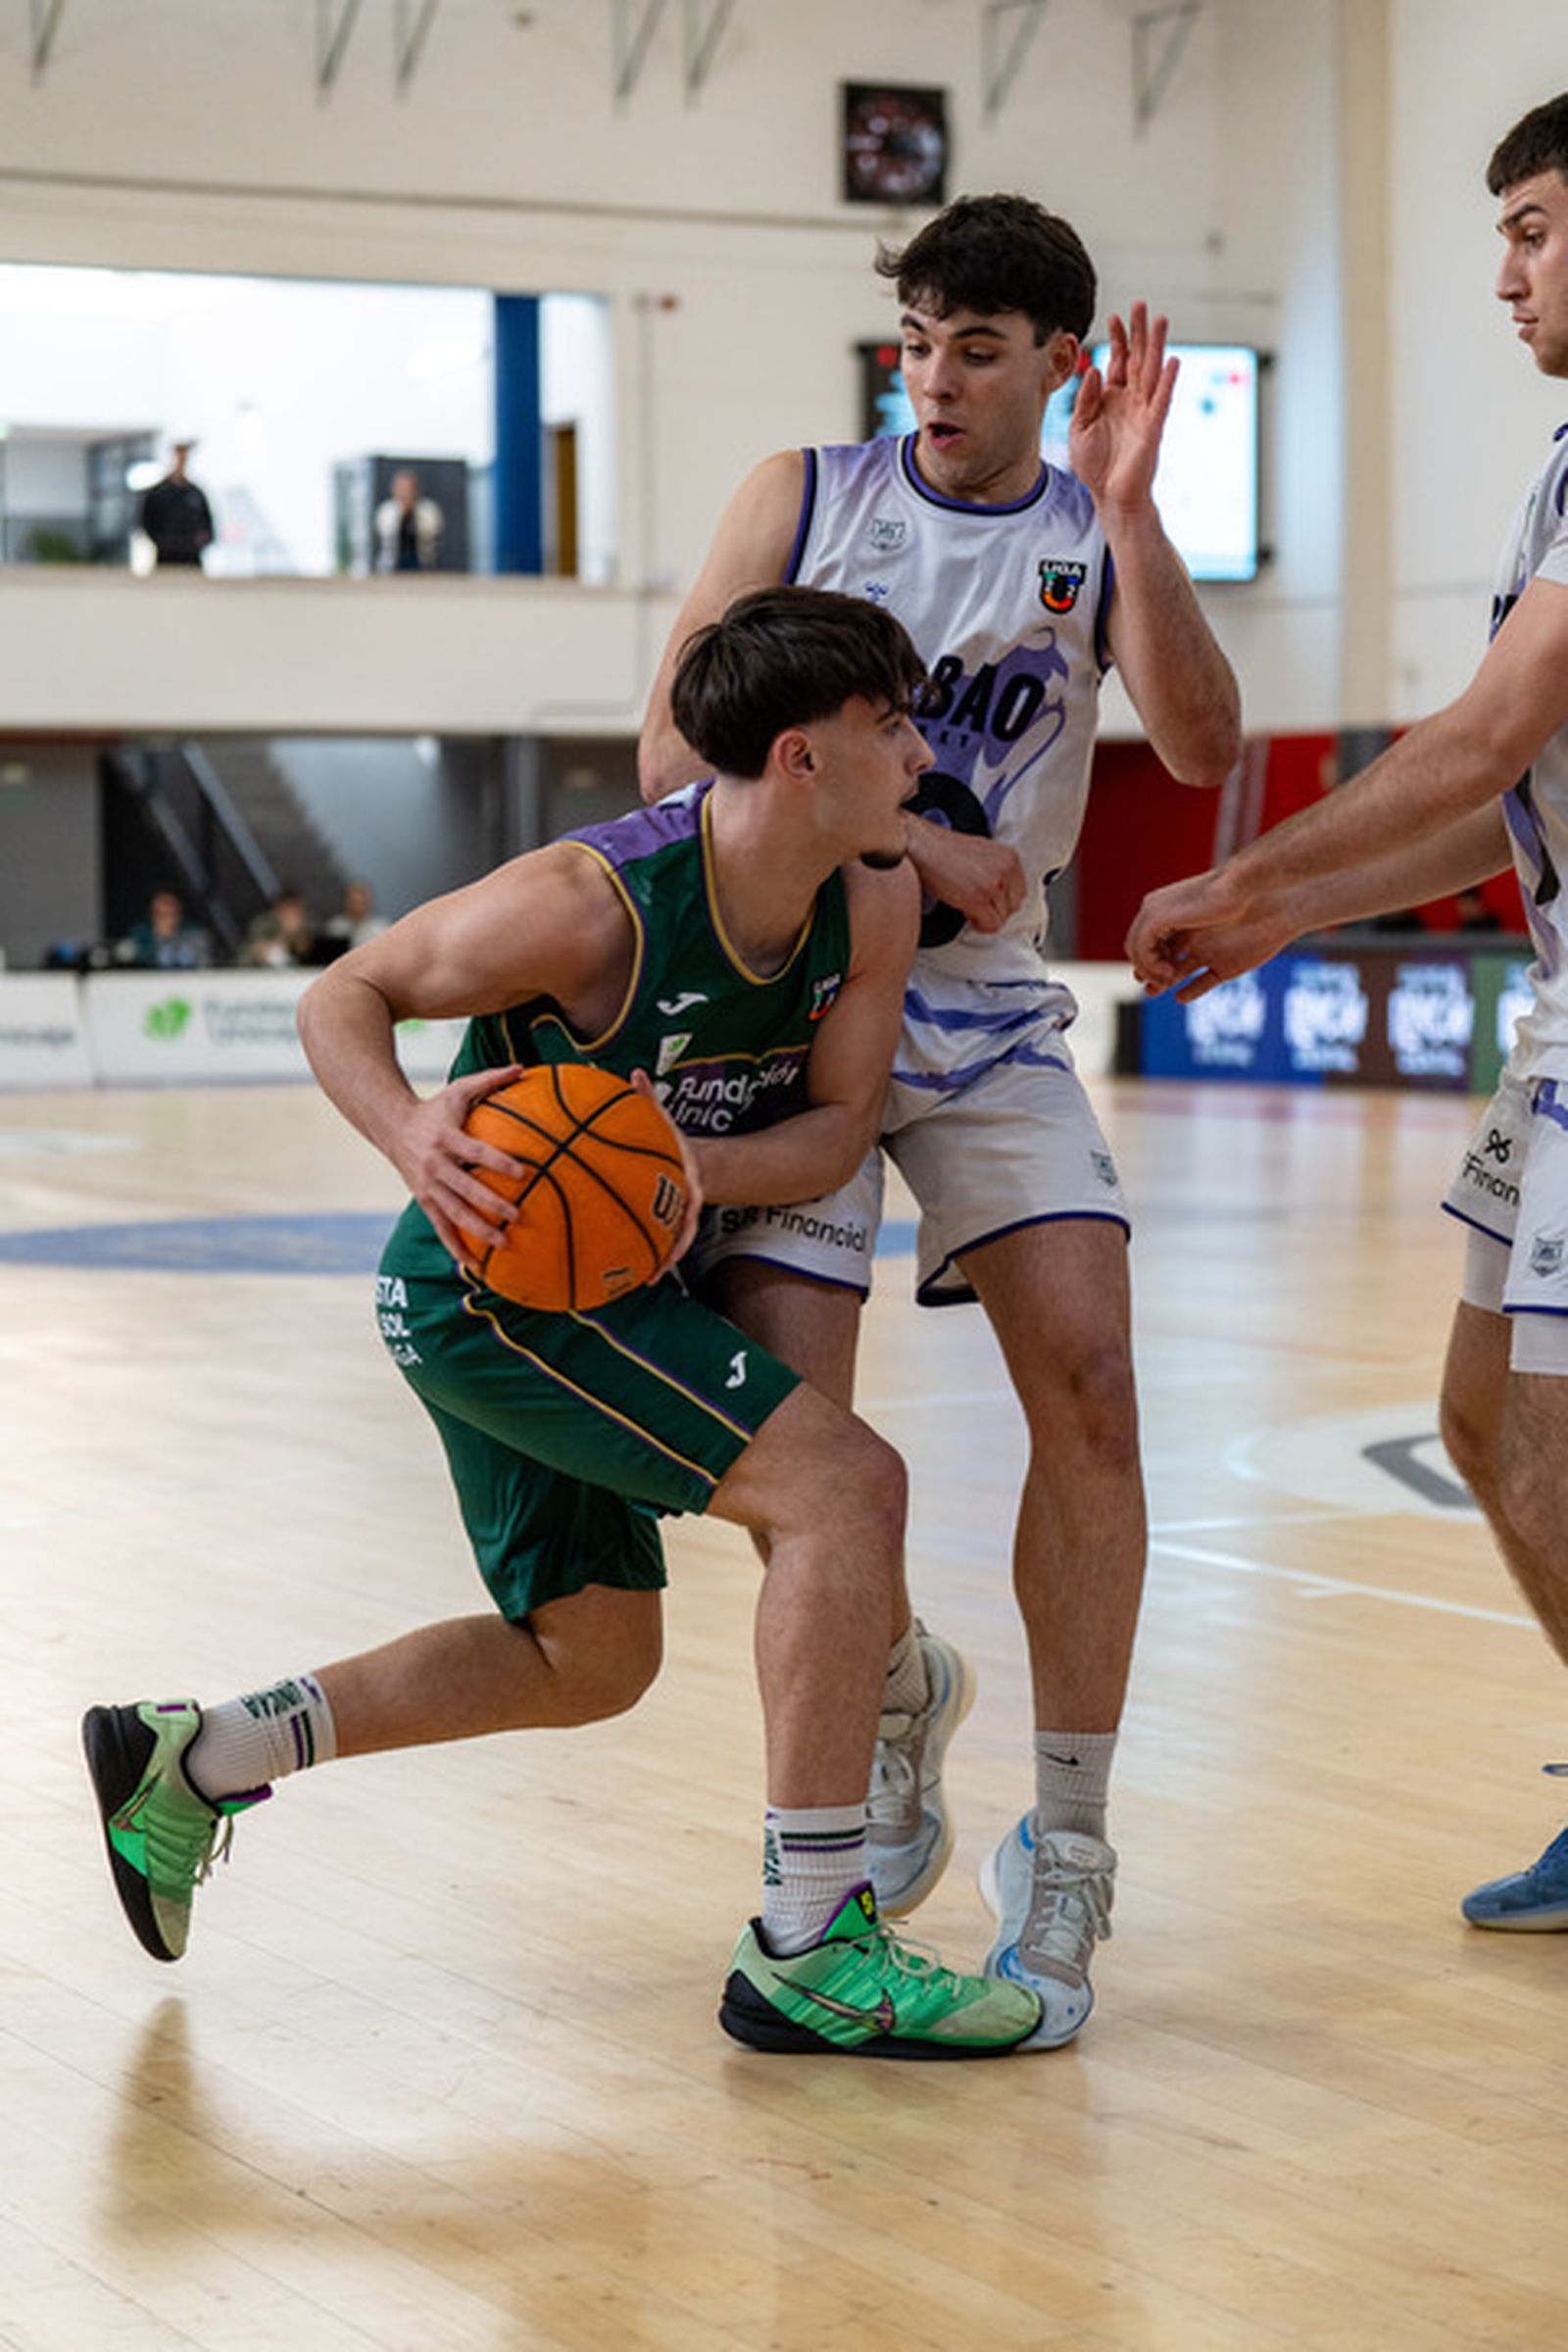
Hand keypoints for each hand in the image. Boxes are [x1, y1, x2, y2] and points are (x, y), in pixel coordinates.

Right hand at [389, 1063, 528, 1264]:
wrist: (392, 1126)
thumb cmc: (435, 1107)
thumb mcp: (458, 1089)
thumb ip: (490, 1080)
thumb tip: (523, 1067)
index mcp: (446, 1138)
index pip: (476, 1152)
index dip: (498, 1162)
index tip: (523, 1173)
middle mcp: (435, 1165)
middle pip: (465, 1188)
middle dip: (491, 1203)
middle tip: (518, 1215)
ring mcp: (427, 1186)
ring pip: (453, 1213)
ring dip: (478, 1230)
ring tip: (504, 1244)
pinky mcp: (423, 1200)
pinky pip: (440, 1227)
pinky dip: (455, 1246)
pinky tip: (474, 1265)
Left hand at [630, 1069, 703, 1266]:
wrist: (689, 1161)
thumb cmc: (668, 1140)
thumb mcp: (663, 1120)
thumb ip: (649, 1100)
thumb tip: (636, 1073)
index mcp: (689, 1182)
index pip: (692, 1204)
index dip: (685, 1219)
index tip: (676, 1229)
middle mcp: (687, 1205)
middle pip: (685, 1234)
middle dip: (672, 1254)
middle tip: (656, 1273)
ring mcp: (679, 1218)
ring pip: (673, 1246)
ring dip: (659, 1264)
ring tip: (642, 1283)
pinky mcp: (667, 1225)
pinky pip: (656, 1243)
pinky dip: (644, 1256)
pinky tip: (624, 1270)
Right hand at [906, 818, 1026, 932]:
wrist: (923, 847)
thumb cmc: (943, 850)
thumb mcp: (981, 855)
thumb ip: (996, 871)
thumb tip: (1000, 895)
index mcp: (1009, 857)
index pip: (1020, 892)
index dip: (1001, 900)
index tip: (988, 900)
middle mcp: (1006, 868)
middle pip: (1014, 907)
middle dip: (995, 909)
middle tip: (976, 903)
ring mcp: (994, 883)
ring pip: (1002, 918)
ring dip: (984, 916)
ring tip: (967, 903)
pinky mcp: (979, 897)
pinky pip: (990, 925)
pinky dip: (977, 924)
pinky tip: (965, 910)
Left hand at [1069, 302, 1176, 520]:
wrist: (1108, 494)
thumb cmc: (1094, 465)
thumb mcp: (1079, 427)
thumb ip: (1085, 399)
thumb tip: (1094, 370)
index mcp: (1112, 398)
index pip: (1118, 361)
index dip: (1117, 340)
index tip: (1114, 316)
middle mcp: (1130, 400)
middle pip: (1138, 358)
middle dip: (1138, 332)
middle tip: (1140, 305)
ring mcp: (1144, 411)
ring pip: (1152, 371)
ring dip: (1157, 346)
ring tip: (1160, 320)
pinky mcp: (1153, 426)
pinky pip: (1162, 399)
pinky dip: (1167, 380)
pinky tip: (1172, 360)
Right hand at [1125, 868, 1292, 1000]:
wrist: (1264, 900)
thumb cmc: (1212, 898)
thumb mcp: (1164, 912)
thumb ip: (1143, 934)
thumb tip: (1136, 957)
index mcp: (1172, 916)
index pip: (1142, 942)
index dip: (1140, 957)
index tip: (1150, 963)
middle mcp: (1186, 933)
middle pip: (1157, 958)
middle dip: (1148, 970)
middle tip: (1153, 979)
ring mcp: (1206, 949)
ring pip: (1176, 972)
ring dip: (1161, 983)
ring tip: (1155, 991)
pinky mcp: (1226, 965)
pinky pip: (1202, 983)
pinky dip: (1190, 992)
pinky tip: (1180, 996)